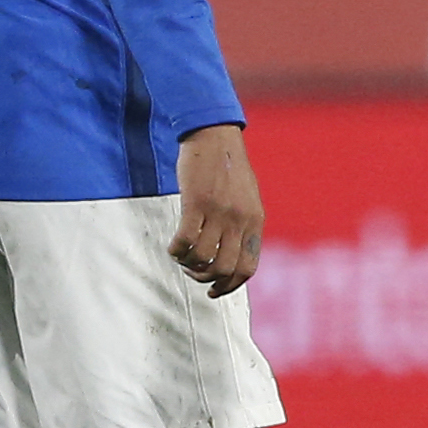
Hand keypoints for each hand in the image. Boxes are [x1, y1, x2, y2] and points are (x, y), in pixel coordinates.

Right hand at [170, 124, 263, 295]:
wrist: (215, 136)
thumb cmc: (228, 168)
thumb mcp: (248, 198)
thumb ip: (243, 225)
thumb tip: (233, 253)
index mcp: (255, 222)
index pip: (248, 268)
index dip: (230, 286)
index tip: (214, 291)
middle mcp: (240, 220)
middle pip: (225, 269)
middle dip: (205, 279)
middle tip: (193, 272)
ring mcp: (219, 212)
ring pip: (203, 258)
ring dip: (188, 265)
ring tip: (182, 256)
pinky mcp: (196, 203)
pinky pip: (185, 240)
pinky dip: (176, 250)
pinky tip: (173, 246)